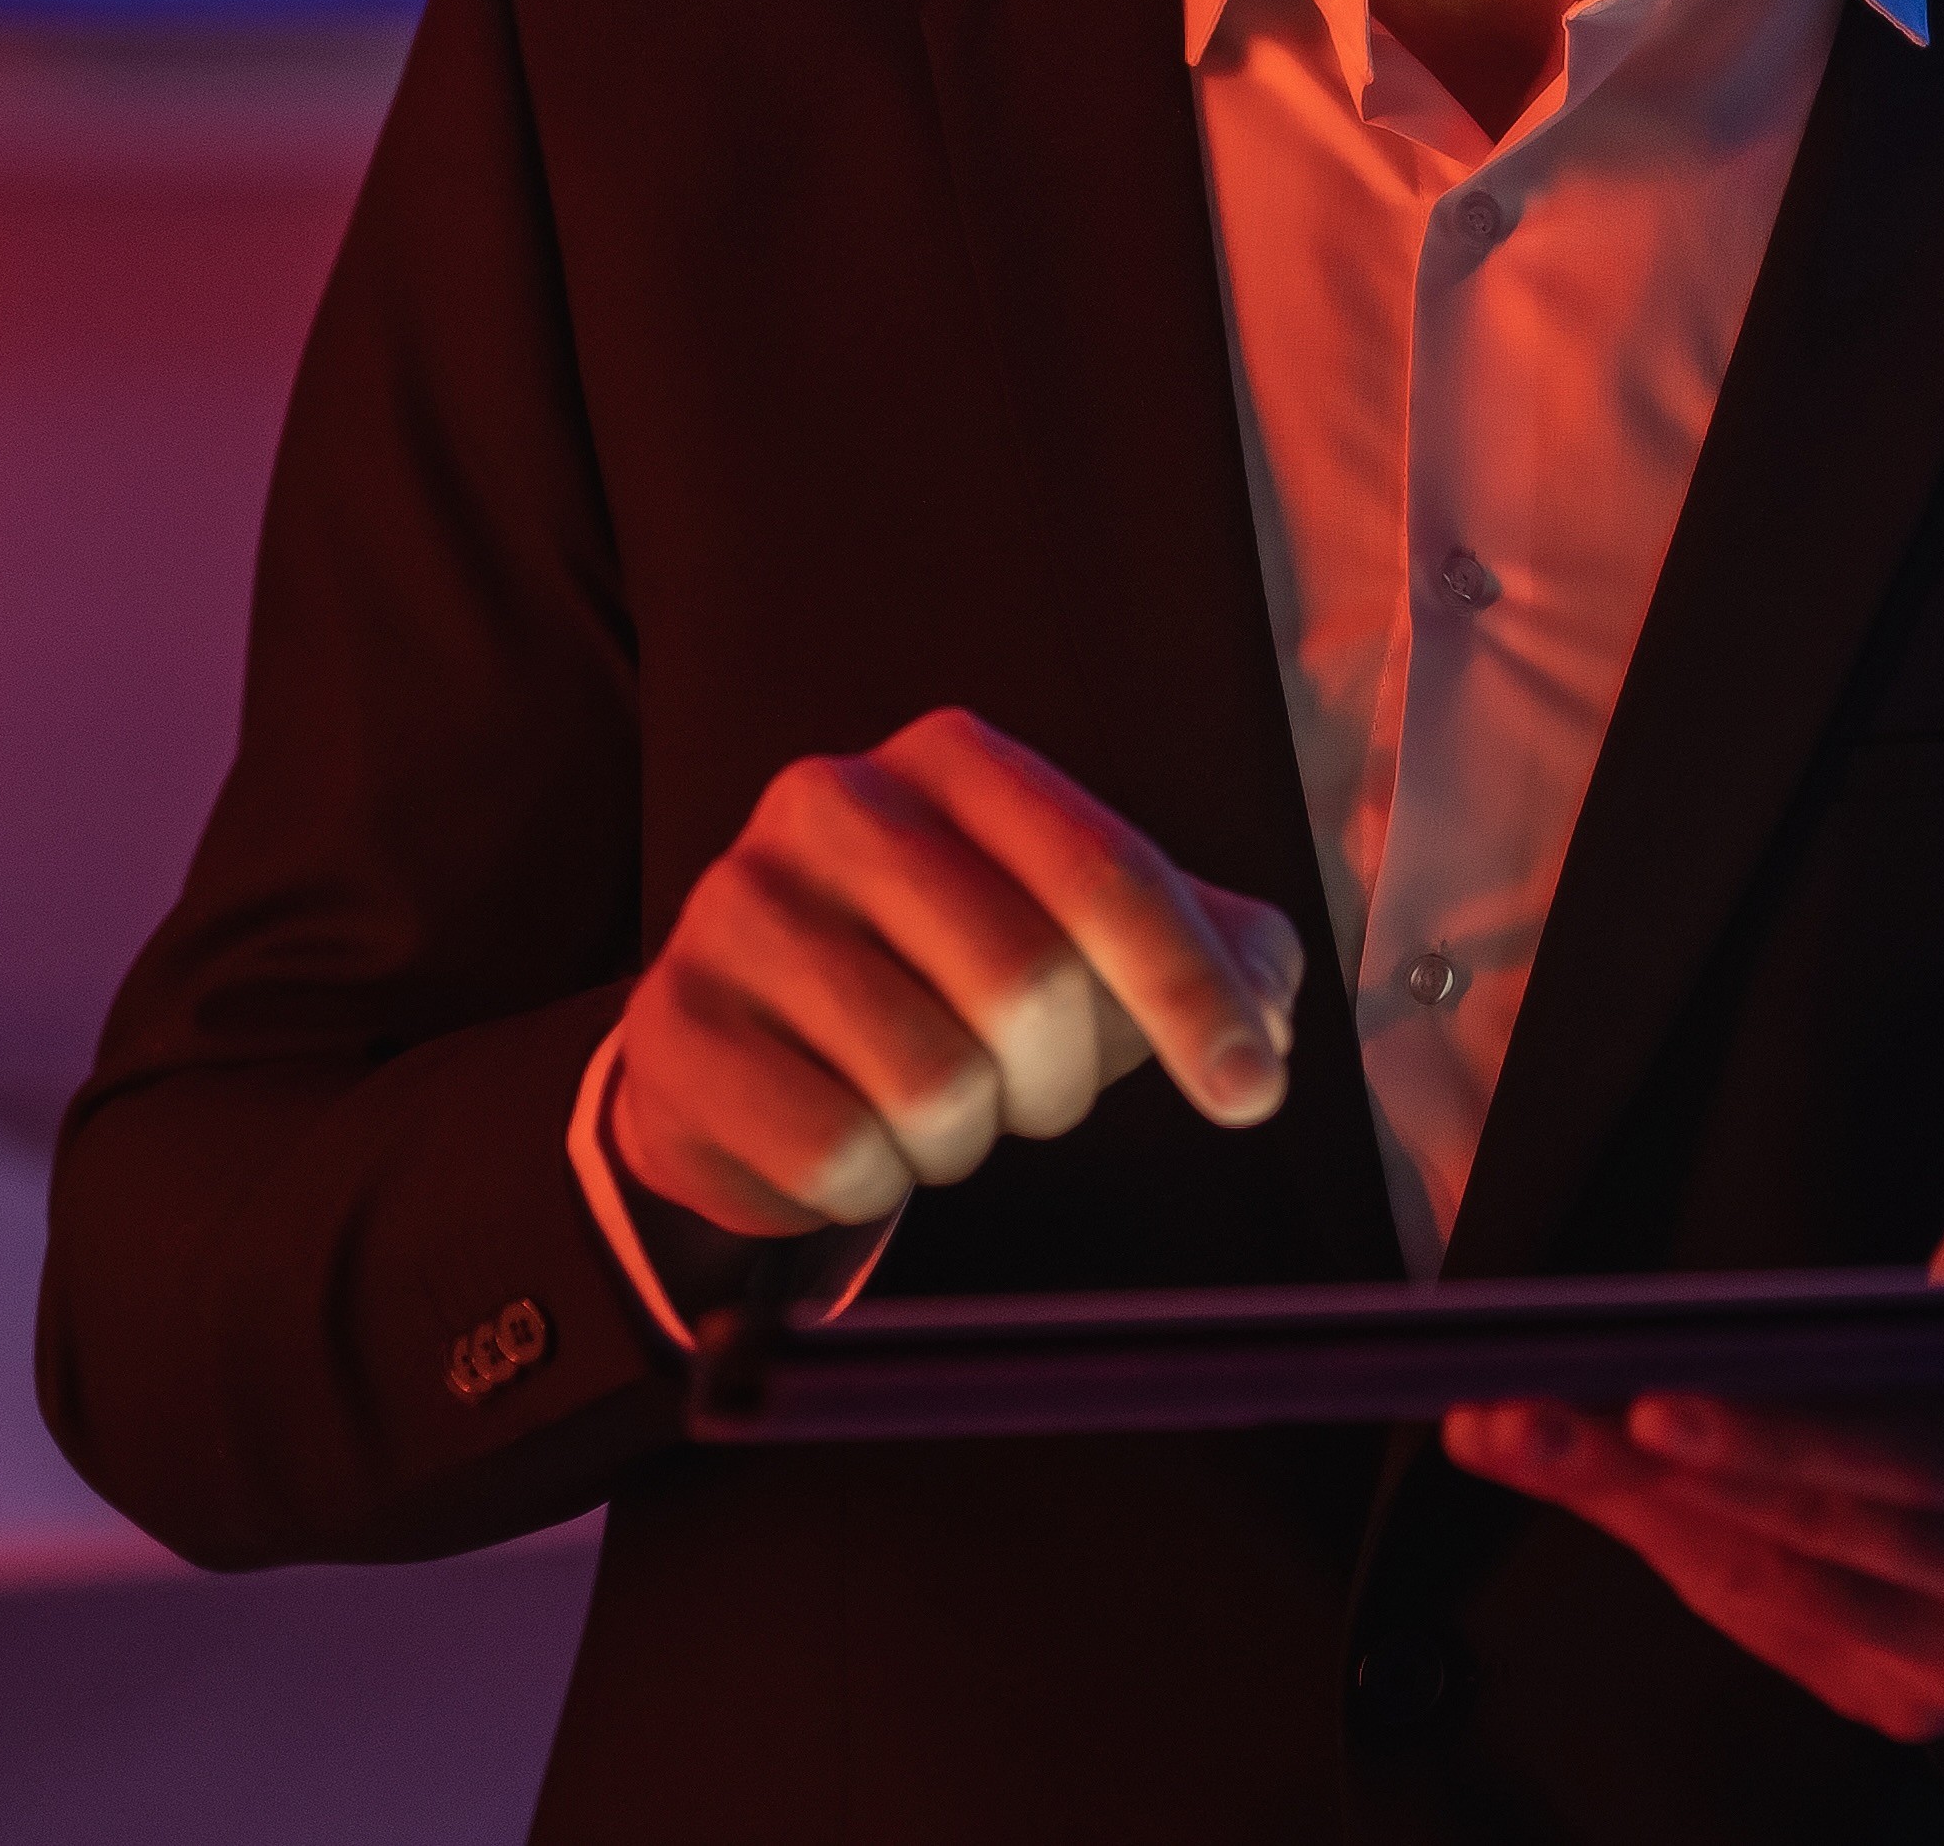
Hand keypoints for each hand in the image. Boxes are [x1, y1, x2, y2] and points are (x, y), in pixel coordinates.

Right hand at [609, 709, 1308, 1237]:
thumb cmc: (947, 977)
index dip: (1192, 993)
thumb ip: (1212, 952)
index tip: (1252, 1096)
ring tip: (931, 1113)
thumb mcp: (1088, 941)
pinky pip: (830, 1153)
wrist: (749, 1037)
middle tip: (1030, 1095)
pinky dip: (870, 1183)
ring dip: (962, 1140)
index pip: (1107, 871)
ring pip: (930, 1085)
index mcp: (953, 759)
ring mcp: (734, 908)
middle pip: (1025, 984)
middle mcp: (831, 802)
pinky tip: (849, 1140)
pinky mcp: (673, 1027)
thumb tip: (1271, 1009)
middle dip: (1060, 1083)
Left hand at [1441, 1156, 1943, 1754]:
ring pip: (1784, 1594)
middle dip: (1659, 1474)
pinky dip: (1674, 1555)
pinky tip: (1588, 1486)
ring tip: (1509, 1432)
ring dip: (1632, 1514)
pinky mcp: (1921, 1703)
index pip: (1934, 1459)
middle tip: (1520, 1410)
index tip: (1655, 1395)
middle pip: (1833, 1538)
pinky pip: (1775, 1632)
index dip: (1791, 1439)